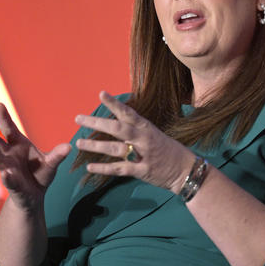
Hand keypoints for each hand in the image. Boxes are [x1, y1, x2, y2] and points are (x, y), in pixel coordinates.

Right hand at [0, 103, 70, 211]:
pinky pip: (8, 180)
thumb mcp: (51, 163)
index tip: (0, 104)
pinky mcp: (12, 184)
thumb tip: (69, 147)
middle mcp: (9, 155)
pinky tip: (6, 173)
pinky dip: (7, 177)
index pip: (8, 128)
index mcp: (17, 144)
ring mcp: (8, 169)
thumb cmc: (40, 173)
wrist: (35, 195)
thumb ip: (57, 155)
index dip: (3, 117)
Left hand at [74, 91, 194, 193]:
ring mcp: (143, 155)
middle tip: (78, 119)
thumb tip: (116, 120)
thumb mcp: (154, 134)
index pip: (128, 112)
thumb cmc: (168, 151)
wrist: (186, 170)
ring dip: (95, 146)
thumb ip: (136, 129)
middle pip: (117, 128)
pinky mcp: (142, 171)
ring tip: (79, 143)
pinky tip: (90, 167)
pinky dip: (104, 169)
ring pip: (115, 149)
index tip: (100, 94)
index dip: (114, 103)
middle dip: (96, 123)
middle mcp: (143, 139)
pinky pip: (120, 169)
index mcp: (146, 127)